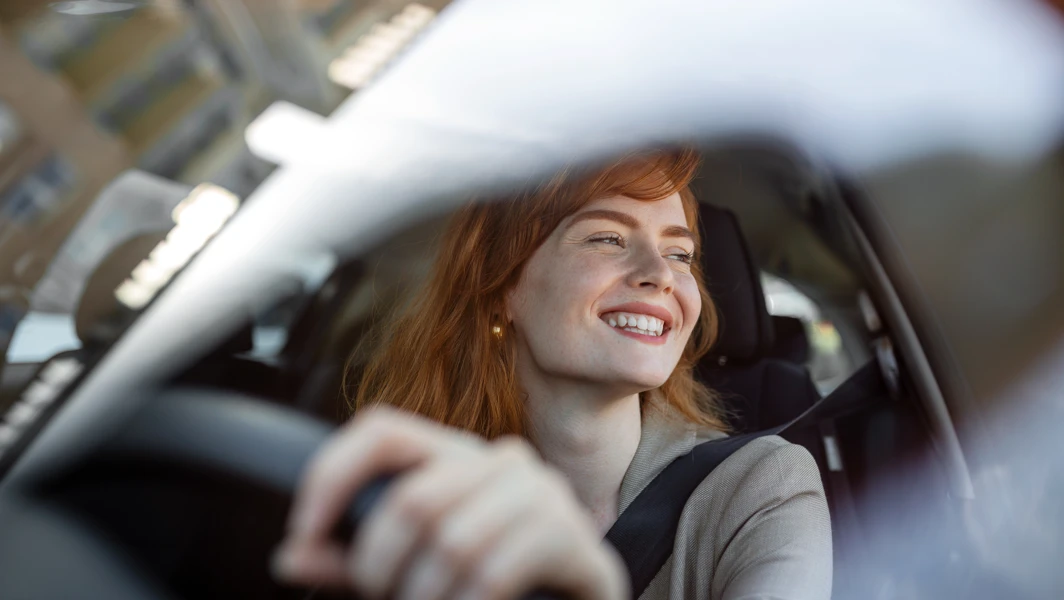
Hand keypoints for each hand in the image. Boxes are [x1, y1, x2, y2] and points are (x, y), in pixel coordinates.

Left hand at [273, 406, 628, 599]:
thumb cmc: (488, 587)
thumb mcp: (409, 573)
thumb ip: (352, 564)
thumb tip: (290, 556)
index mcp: (452, 457)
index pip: (381, 430)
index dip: (331, 475)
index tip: (301, 535)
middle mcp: (497, 459)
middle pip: (412, 499)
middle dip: (379, 567)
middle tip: (384, 598)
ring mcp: (540, 491)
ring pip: (451, 541)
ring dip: (423, 598)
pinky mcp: (570, 534)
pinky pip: (493, 572)